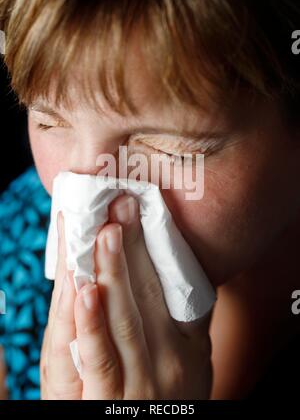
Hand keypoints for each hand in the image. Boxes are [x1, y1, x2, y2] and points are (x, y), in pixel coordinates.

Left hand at [40, 195, 212, 399]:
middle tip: (120, 204)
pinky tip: (85, 290)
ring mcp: (137, 383)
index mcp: (186, 348)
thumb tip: (184, 275)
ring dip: (113, 272)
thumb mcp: (192, 366)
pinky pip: (101, 359)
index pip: (169, 287)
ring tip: (104, 232)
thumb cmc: (166, 401)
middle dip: (131, 246)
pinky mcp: (105, 403)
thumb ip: (188, 325)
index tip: (140, 209)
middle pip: (146, 294)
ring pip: (124, 319)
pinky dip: (92, 323)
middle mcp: (167, 362)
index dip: (152, 247)